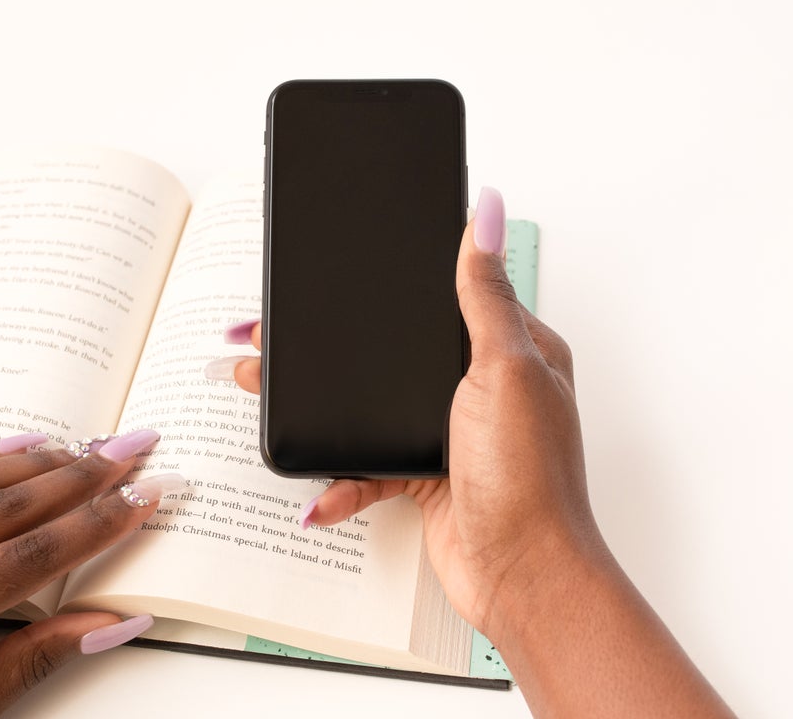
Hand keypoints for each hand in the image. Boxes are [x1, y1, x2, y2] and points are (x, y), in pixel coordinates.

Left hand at [0, 430, 179, 718]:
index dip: (95, 525)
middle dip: (79, 477)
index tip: (141, 498)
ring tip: (88, 445)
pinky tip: (9, 449)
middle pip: (5, 507)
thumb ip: (25, 665)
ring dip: (34, 461)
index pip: (29, 556)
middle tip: (132, 449)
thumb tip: (107, 625)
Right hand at [229, 189, 591, 638]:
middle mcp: (484, 386)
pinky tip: (319, 491)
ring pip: (374, 404)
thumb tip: (485, 212)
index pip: (447, 291)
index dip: (389, 280)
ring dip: (322, 406)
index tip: (335, 267)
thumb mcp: (505, 369)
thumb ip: (484, 295)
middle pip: (395, 349)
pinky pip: (371, 466)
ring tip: (262, 389)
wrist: (522, 578)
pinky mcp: (428, 475)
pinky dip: (341, 480)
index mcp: (513, 348)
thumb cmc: (530, 480)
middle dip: (334, 344)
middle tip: (271, 332)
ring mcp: (454, 432)